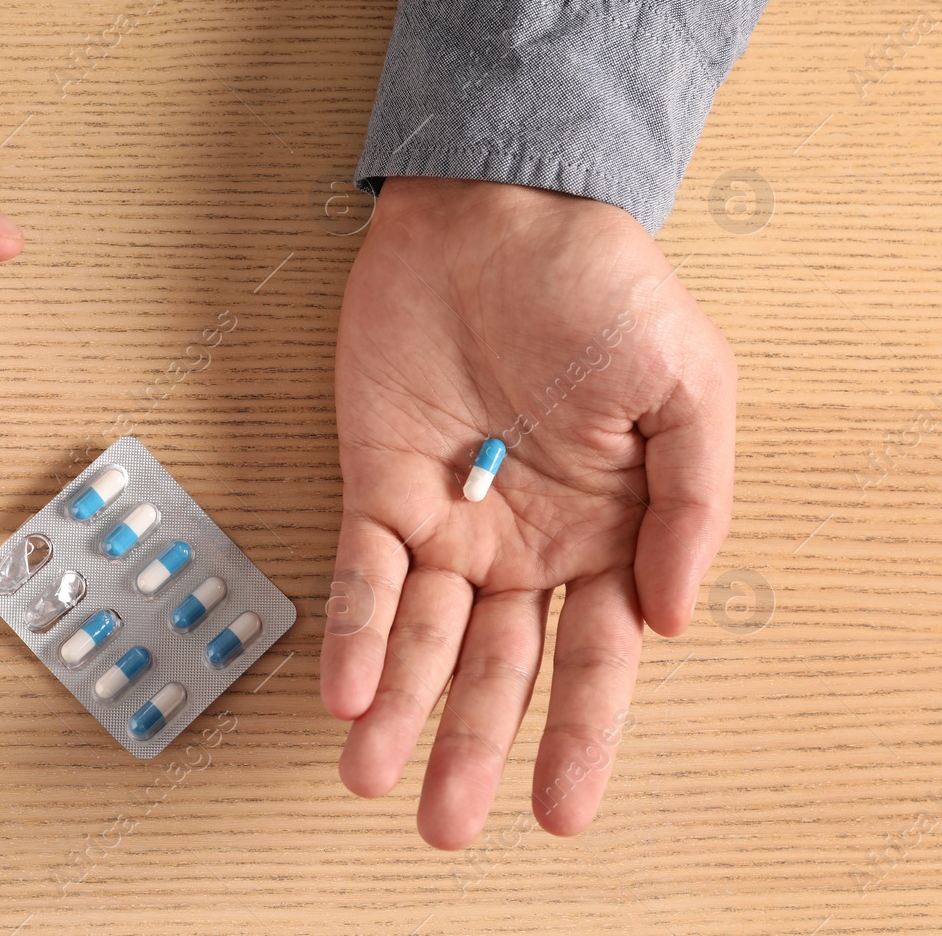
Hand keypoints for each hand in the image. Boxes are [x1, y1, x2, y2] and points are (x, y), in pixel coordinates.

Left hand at [320, 178, 735, 847]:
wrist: (501, 212)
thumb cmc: (604, 289)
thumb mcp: (689, 390)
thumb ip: (690, 506)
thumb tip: (671, 618)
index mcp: (607, 534)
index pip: (594, 661)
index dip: (581, 739)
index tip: (561, 813)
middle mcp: (523, 543)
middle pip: (496, 668)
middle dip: (471, 747)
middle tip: (445, 826)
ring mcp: (446, 519)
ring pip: (421, 638)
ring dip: (398, 709)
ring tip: (370, 778)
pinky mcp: (377, 484)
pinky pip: (363, 573)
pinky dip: (356, 632)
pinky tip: (348, 690)